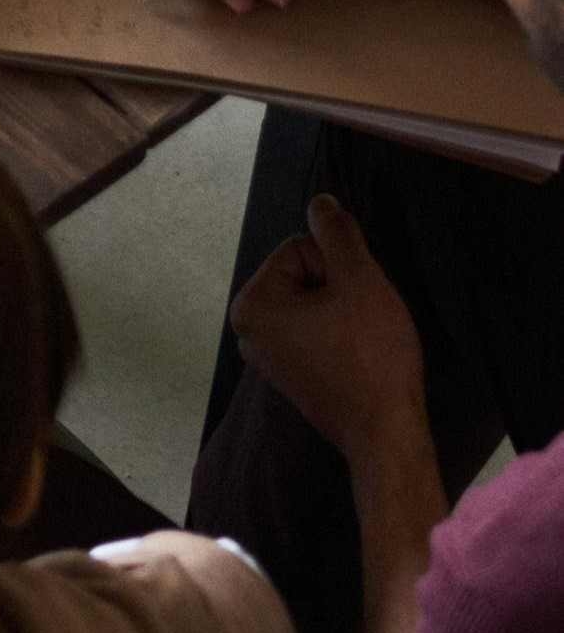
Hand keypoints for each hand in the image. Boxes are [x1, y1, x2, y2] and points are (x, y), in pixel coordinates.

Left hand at [231, 194, 429, 472]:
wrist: (386, 431)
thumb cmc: (372, 355)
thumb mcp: (360, 281)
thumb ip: (337, 234)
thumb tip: (320, 201)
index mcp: (251, 303)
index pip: (299, 249)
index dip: (338, 267)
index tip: (355, 301)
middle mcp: (246, 329)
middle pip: (303, 277)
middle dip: (339, 290)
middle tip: (364, 323)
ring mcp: (266, 356)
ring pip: (314, 306)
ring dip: (344, 313)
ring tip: (363, 341)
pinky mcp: (291, 376)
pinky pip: (317, 335)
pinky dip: (341, 338)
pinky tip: (359, 357)